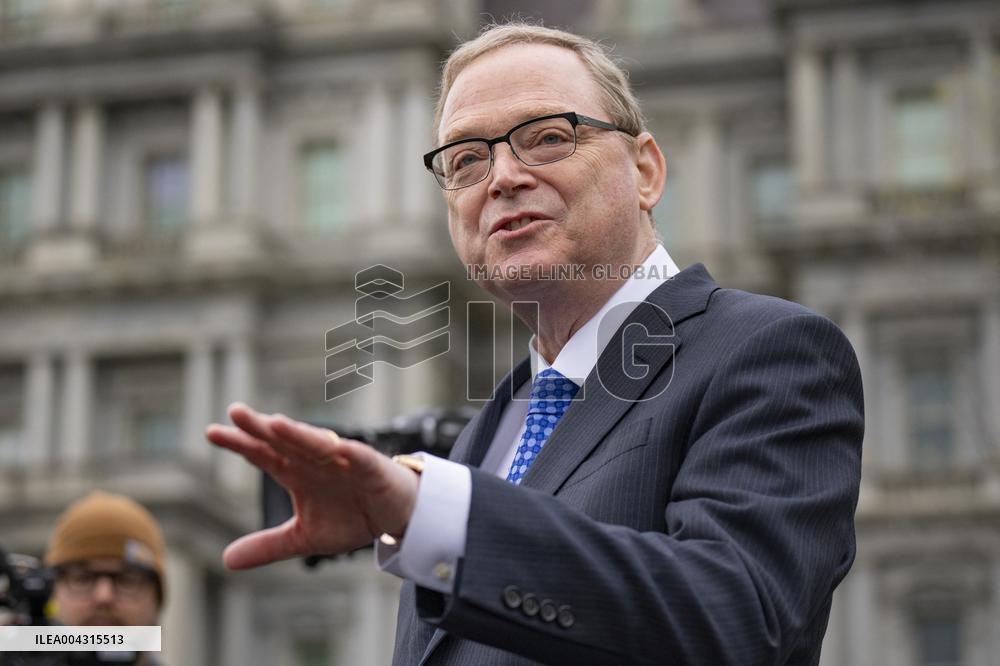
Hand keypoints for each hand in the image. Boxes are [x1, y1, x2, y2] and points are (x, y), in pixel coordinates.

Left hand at [205, 402, 419, 569]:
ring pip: (318, 444)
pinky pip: (360, 458)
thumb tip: (226, 560)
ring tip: (277, 424)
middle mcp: (315, 460)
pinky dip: (350, 452)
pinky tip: (339, 448)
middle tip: (236, 412)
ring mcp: (343, 460)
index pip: (263, 454)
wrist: (395, 517)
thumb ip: (268, 545)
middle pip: (284, 440)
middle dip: (262, 427)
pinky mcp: (372, 467)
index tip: (211, 433)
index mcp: (296, 472)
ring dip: (298, 434)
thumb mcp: (304, 537)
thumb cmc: (351, 516)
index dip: (240, 444)